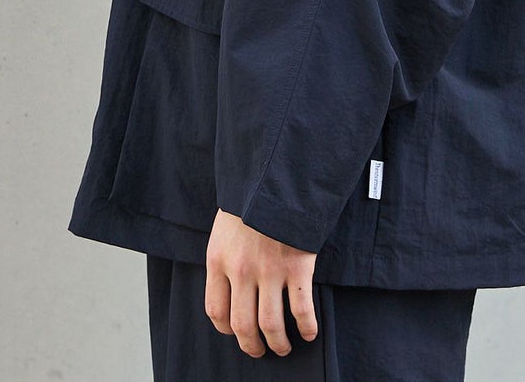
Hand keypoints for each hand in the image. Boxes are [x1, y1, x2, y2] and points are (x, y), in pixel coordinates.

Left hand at [205, 207, 318, 357]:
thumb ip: (225, 256)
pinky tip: (309, 333)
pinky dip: (306, 326)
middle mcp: (241, 270)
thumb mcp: (225, 226)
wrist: (276, 174)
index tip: (235, 332)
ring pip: (270, 325)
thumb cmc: (250, 197)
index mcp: (218, 259)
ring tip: (283, 347)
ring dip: (278, 343)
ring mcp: (269, 270)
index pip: (216, 311)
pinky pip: (301, 309)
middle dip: (251, 345)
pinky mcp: (297, 266)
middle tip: (259, 350)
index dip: (227, 329)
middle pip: (242, 325)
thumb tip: (230, 285)